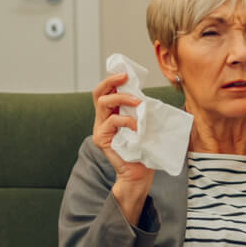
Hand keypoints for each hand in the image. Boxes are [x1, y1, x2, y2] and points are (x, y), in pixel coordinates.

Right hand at [91, 71, 152, 224]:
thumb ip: (140, 110)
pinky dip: (127, 120)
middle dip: (111, 82)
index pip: (105, 91)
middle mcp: (102, 120)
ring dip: (122, 98)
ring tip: (138, 103)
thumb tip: (147, 96)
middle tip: (125, 78)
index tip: (125, 73)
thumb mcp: (144, 124)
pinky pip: (112, 121)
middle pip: (98, 93)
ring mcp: (100, 129)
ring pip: (103, 103)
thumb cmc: (144, 149)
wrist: (139, 173)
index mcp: (111, 114)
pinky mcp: (102, 139)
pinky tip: (138, 125)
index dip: (112, 80)